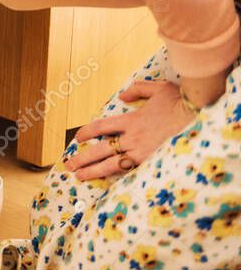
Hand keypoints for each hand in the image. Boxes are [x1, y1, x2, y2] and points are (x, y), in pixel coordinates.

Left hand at [65, 80, 195, 180]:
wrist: (199, 117)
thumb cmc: (180, 102)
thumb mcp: (157, 88)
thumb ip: (137, 89)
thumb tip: (123, 95)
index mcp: (131, 120)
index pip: (100, 127)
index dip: (86, 132)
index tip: (77, 138)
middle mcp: (133, 138)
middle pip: (100, 150)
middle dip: (82, 158)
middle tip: (70, 165)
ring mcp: (143, 152)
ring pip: (111, 165)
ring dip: (93, 171)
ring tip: (79, 176)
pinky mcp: (153, 163)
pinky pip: (130, 171)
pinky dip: (117, 176)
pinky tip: (107, 181)